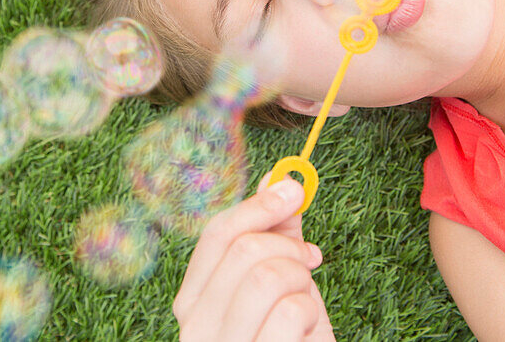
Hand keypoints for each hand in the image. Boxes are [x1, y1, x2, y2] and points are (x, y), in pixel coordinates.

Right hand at [173, 176, 335, 341]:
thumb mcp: (282, 288)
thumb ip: (274, 237)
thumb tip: (276, 178)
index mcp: (193, 301)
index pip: (215, 235)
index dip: (258, 205)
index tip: (292, 191)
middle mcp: (195, 327)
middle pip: (244, 250)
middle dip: (288, 246)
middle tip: (310, 260)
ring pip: (267, 276)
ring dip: (301, 280)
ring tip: (306, 301)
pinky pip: (291, 312)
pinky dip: (310, 314)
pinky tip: (307, 332)